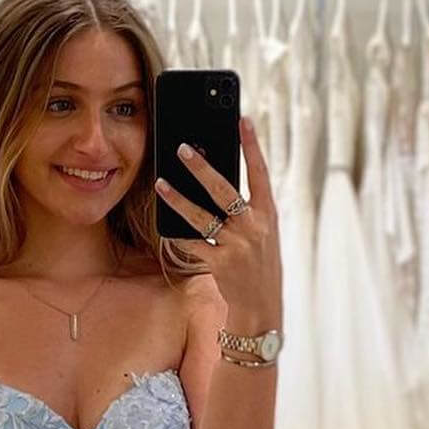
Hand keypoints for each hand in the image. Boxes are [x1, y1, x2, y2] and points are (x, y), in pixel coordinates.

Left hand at [154, 116, 281, 330]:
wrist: (262, 308)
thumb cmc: (260, 267)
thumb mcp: (263, 235)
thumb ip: (247, 211)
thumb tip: (217, 185)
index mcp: (268, 215)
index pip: (260, 173)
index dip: (252, 146)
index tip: (243, 119)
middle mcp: (253, 227)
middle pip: (224, 190)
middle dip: (201, 168)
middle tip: (182, 148)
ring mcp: (235, 246)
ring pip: (201, 216)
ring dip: (178, 199)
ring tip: (161, 184)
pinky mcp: (219, 264)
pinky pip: (192, 245)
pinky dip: (177, 236)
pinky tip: (164, 226)